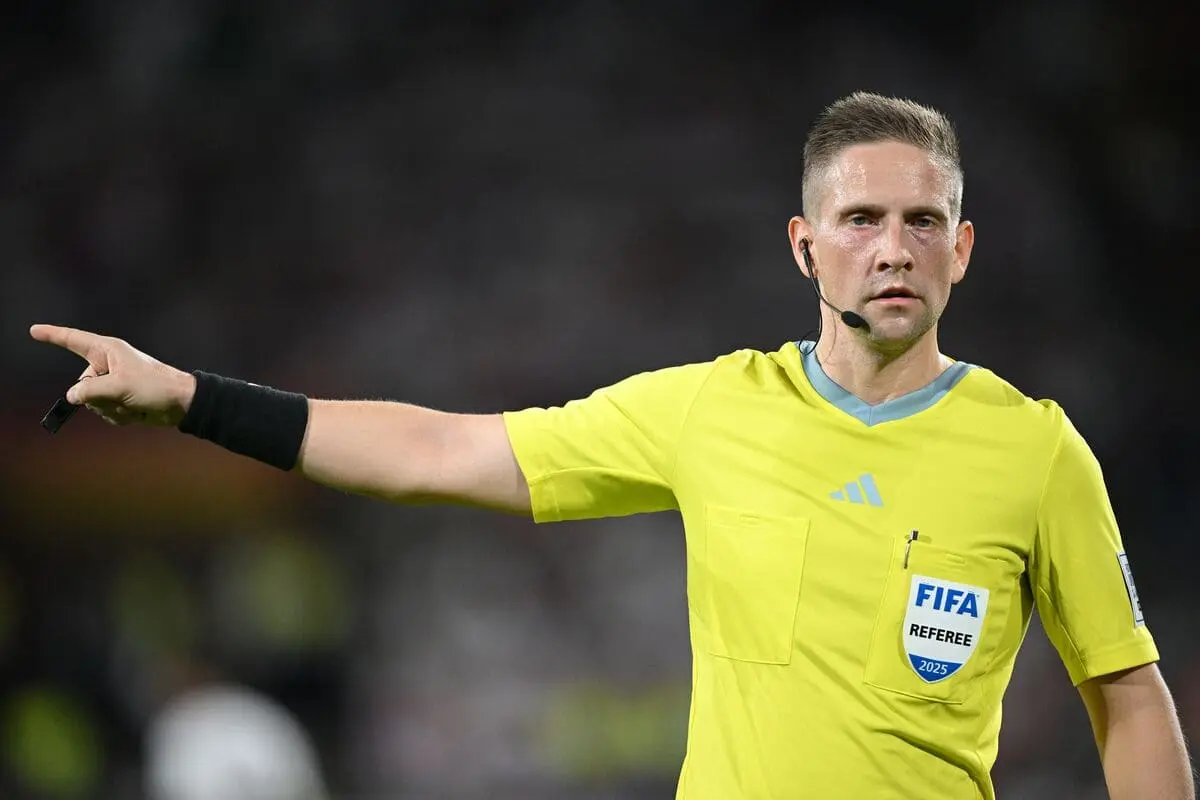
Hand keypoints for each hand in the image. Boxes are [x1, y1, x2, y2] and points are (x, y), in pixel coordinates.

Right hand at [30, 324, 196, 427]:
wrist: (181, 404)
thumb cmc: (155, 386)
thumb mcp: (119, 386)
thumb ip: (89, 391)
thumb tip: (72, 396)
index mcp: (108, 351)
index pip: (73, 340)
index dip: (53, 336)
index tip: (34, 331)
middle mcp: (108, 366)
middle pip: (82, 386)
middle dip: (99, 398)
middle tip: (123, 395)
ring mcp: (113, 384)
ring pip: (93, 403)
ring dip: (112, 409)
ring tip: (133, 403)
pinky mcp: (120, 399)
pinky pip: (106, 412)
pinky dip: (119, 416)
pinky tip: (136, 412)